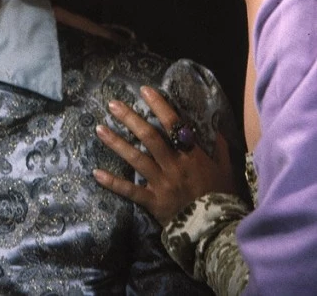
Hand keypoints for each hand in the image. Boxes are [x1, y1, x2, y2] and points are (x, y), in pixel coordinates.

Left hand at [93, 85, 237, 225]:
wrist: (218, 231)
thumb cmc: (221, 197)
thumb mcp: (225, 169)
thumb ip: (219, 147)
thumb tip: (213, 127)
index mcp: (192, 155)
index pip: (174, 125)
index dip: (159, 106)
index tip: (144, 90)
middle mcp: (174, 166)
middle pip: (149, 137)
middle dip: (130, 119)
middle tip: (113, 104)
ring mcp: (162, 183)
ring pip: (136, 159)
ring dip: (116, 143)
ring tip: (99, 128)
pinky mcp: (153, 201)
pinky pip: (130, 191)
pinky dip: (113, 182)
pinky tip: (96, 172)